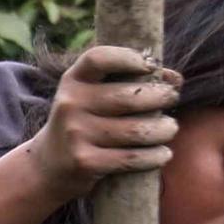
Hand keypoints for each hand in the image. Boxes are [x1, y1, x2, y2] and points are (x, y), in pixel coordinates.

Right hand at [18, 46, 182, 201]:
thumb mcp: (93, 97)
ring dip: (164, 129)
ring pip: (136, 130)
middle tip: (172, 98)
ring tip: (170, 128)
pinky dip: (154, 156)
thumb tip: (175, 79)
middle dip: (161, 97)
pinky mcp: (84, 161)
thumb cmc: (84, 123)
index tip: (151, 65)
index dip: (128, 58)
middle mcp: (70, 104)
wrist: (47, 165)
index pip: (98, 58)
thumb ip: (129, 82)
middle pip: (129, 97)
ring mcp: (75, 133)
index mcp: (73, 80)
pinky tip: (163, 154)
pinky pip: (131, 158)